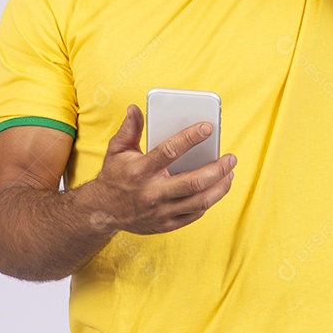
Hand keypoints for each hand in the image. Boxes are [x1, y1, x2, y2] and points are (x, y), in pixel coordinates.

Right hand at [93, 104, 236, 234]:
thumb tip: (135, 108)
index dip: (191, 138)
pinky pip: (195, 214)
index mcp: (140, 171)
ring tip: (229, 173)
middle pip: (193, 181)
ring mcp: (161, 211)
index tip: (208, 128)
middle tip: (231, 157)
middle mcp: (152, 193)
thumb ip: (129, 129)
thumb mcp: (116, 150)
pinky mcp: (166, 224)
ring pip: (199, 201)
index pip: (170, 151)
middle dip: (217, 168)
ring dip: (220, 187)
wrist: (102, 212)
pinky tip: (216, 188)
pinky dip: (209, 201)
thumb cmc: (114, 176)